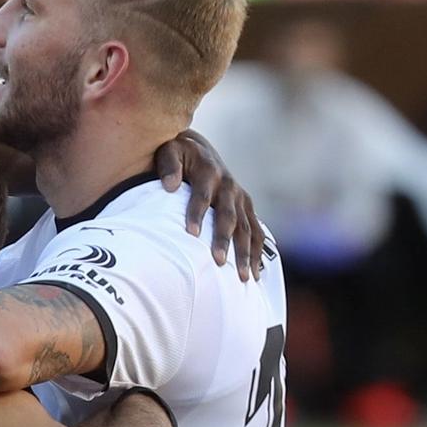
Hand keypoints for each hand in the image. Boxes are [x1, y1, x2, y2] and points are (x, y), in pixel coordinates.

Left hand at [154, 130, 263, 278]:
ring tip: (243, 277)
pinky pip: (256, 232)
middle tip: (218, 262)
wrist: (197, 149)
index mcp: (210, 173)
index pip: (202, 196)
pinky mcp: (246, 208)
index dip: (197, 213)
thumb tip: (169, 185)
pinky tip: (255, 274)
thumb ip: (169, 166)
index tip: (191, 234)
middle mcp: (229, 186)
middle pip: (228, 217)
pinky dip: (257, 253)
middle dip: (224, 240)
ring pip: (246, 229)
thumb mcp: (170, 151)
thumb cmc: (178, 154)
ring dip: (246, 253)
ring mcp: (241, 199)